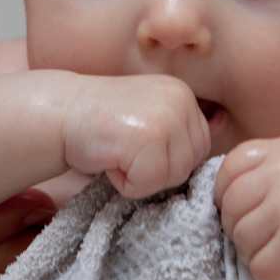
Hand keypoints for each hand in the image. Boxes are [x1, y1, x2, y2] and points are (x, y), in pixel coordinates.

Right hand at [63, 74, 210, 198]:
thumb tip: (219, 150)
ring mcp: (166, 117)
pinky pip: (148, 184)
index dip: (167, 158)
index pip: (200, 148)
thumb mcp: (148, 116)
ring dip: (140, 178)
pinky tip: (108, 159)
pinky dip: (125, 183)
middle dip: (156, 170)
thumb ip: (178, 132)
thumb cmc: (100, 122)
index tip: (136, 144)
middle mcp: (181, 100)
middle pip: (190, 165)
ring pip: (172, 177)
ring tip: (117, 153)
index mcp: (183, 95)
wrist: (59, 113)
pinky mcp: (148, 137)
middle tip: (124, 150)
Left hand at [215, 137, 279, 279]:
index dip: (229, 193)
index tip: (249, 208)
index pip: (230, 167)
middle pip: (230, 205)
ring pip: (240, 238)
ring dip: (257, 253)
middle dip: (241, 227)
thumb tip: (212, 195)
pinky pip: (257, 267)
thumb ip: (259, 172)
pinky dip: (273, 276)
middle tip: (272, 236)